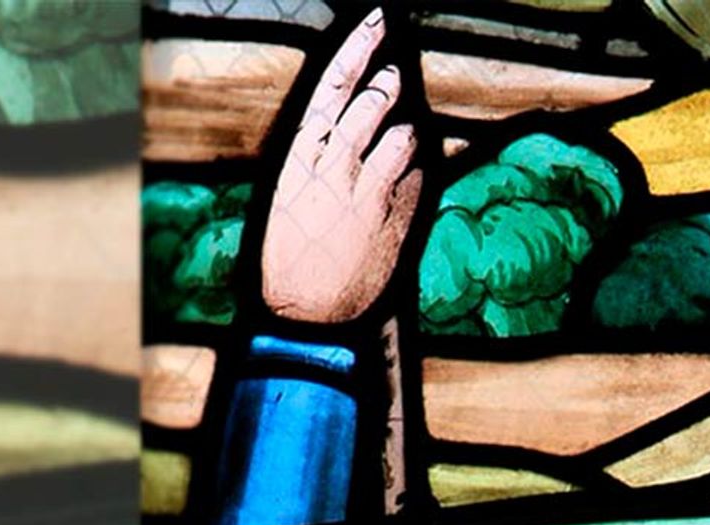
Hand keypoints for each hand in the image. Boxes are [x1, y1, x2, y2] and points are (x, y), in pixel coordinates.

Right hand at [261, 7, 423, 323]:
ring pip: (403, 134)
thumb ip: (318, 156)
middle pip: (372, 101)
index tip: (376, 20)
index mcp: (301, 154)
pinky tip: (403, 186)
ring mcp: (371, 190)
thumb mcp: (290, 195)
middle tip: (394, 74)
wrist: (306, 311)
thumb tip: (345, 126)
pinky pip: (419, 176)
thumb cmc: (291, 254)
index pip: (333, 85)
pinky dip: (417, 173)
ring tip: (397, 134)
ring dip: (405, 130)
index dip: (358, 47)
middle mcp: (337, 165)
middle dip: (388, 82)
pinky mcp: (398, 215)